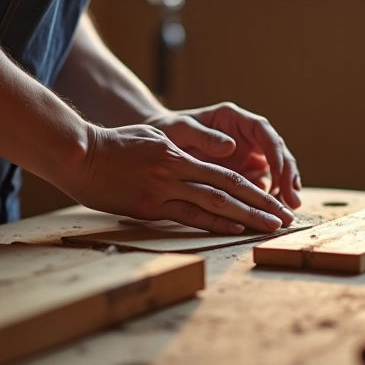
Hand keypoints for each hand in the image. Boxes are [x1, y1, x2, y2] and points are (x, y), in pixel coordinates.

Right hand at [68, 124, 294, 232]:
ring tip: (268, 227)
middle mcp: (177, 172)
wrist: (80, 155)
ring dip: (244, 217)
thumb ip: (190, 144)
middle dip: (260, 206)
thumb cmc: (116, 145)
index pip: (228, 174)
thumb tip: (224, 149)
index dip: (255, 189)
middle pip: (228, 189)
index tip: (275, 202)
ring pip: (213, 203)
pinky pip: (186, 216)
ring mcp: (163, 190)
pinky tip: (233, 229)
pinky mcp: (148, 207)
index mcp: (180, 155)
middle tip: (284, 219)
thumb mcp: (156, 135)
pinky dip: (212, 223)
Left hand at [145, 102, 301, 209]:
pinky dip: (268, 199)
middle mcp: (248, 136)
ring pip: (276, 170)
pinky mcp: (245, 172)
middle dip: (288, 176)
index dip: (276, 153)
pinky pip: (262, 185)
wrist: (160, 146)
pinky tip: (271, 214)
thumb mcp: (182, 129)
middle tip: (291, 200)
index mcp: (236, 119)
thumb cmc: (169, 131)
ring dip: (284, 189)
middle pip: (278, 153)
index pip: (265, 133)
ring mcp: (248, 154)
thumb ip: (204, 136)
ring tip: (287, 210)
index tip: (280, 172)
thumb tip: (231, 146)